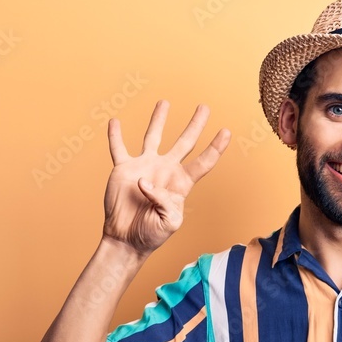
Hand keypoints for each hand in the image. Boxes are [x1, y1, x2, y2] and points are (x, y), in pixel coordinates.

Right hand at [102, 100, 229, 253]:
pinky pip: (119, 148)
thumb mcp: (169, 222)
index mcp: (181, 183)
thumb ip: (164, 201)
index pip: (203, 162)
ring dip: (159, 120)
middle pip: (185, 142)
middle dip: (195, 124)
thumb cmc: (152, 234)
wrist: (127, 239)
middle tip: (204, 107)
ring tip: (165, 102)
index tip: (226, 131)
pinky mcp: (124, 169)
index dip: (215, 147)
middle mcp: (166, 170)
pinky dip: (115, 135)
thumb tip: (146, 181)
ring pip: (153, 137)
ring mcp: (145, 167)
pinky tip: (115, 121)